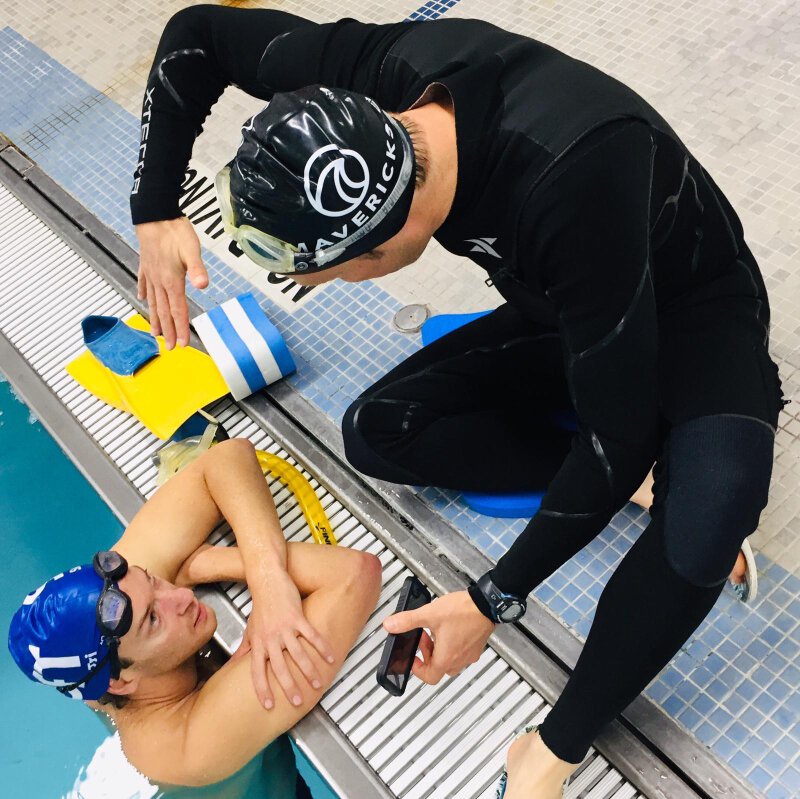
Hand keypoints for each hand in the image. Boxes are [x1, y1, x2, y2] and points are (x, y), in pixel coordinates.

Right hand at [135, 218, 208, 348]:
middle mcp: (159, 281)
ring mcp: (151, 274)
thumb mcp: (191, 249)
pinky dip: (144, 294)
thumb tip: (203, 285)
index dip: (180, 329)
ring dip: (155, 319)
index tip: (182, 344)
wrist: (154, 215)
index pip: (178, 311)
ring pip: (153, 302)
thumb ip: (197, 268)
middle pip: (164, 312)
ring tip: (155, 333)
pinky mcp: (146, 265)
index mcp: (172, 281)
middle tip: (170, 348)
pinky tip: (143, 300)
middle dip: (168, 331)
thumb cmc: (175, 231)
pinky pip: (144, 284)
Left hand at [230, 569, 334, 708]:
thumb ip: (243, 649)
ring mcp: (284, 628)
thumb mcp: (250, 630)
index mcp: (258, 643)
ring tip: (317, 684)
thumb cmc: (260, 606)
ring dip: (308, 671)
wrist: (268, 581)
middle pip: (279, 667)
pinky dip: (321, 647)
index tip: (268, 705)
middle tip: (297, 702)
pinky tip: (329, 657)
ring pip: (297, 654)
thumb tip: (232, 664)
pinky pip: (311, 635)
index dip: (262, 689)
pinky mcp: (297, 617)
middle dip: (288, 686)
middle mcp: (270, 638)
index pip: (257, 672)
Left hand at [383, 590, 494, 684]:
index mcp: (446, 657)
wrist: (487, 604)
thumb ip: (408, 621)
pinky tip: (450, 628)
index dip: (417, 670)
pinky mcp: (477, 646)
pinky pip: (461, 652)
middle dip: (427, 654)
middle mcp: (460, 660)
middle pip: (439, 668)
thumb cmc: (463, 611)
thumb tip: (391, 625)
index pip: (429, 678)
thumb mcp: (429, 614)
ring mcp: (470, 654)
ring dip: (439, 649)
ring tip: (436, 630)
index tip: (414, 657)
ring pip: (450, 660)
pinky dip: (452, 645)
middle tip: (424, 637)